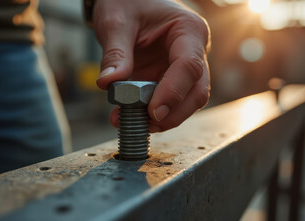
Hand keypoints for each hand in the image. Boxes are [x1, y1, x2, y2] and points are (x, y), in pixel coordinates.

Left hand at [93, 0, 210, 131]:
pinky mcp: (169, 79)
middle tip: (145, 125)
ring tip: (128, 122)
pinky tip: (127, 118)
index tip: (153, 112)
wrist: (128, 1)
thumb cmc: (127, 2)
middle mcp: (193, 51)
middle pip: (196, 91)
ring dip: (161, 118)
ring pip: (185, 102)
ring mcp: (182, 68)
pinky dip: (149, 114)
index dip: (173, 92)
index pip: (189, 66)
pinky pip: (166, 102)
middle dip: (174, 113)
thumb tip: (108, 84)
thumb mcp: (116, 22)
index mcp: (188, 30)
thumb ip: (115, 53)